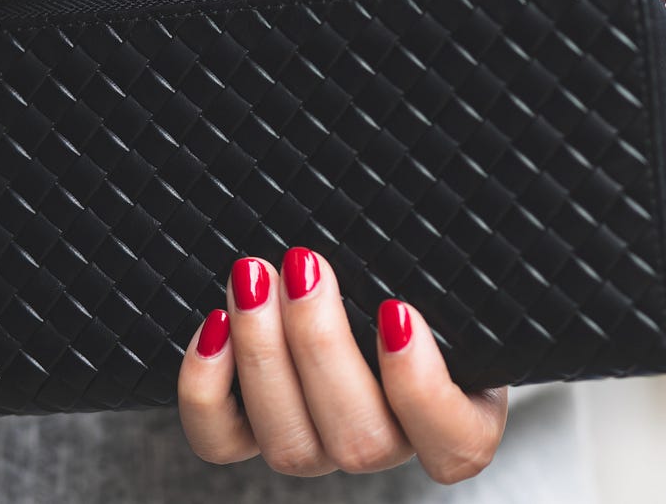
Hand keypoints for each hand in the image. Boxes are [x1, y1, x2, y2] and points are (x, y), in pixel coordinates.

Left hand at [177, 247, 507, 483]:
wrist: (361, 274)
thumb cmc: (414, 272)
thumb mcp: (441, 271)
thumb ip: (441, 272)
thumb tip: (434, 218)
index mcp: (456, 417)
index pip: (457, 446)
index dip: (424, 391)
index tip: (396, 312)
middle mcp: (388, 441)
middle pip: (360, 440)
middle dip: (321, 346)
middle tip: (305, 264)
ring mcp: (320, 445)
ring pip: (290, 445)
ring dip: (264, 355)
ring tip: (254, 277)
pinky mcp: (257, 434)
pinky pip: (224, 443)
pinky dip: (208, 391)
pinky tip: (216, 326)